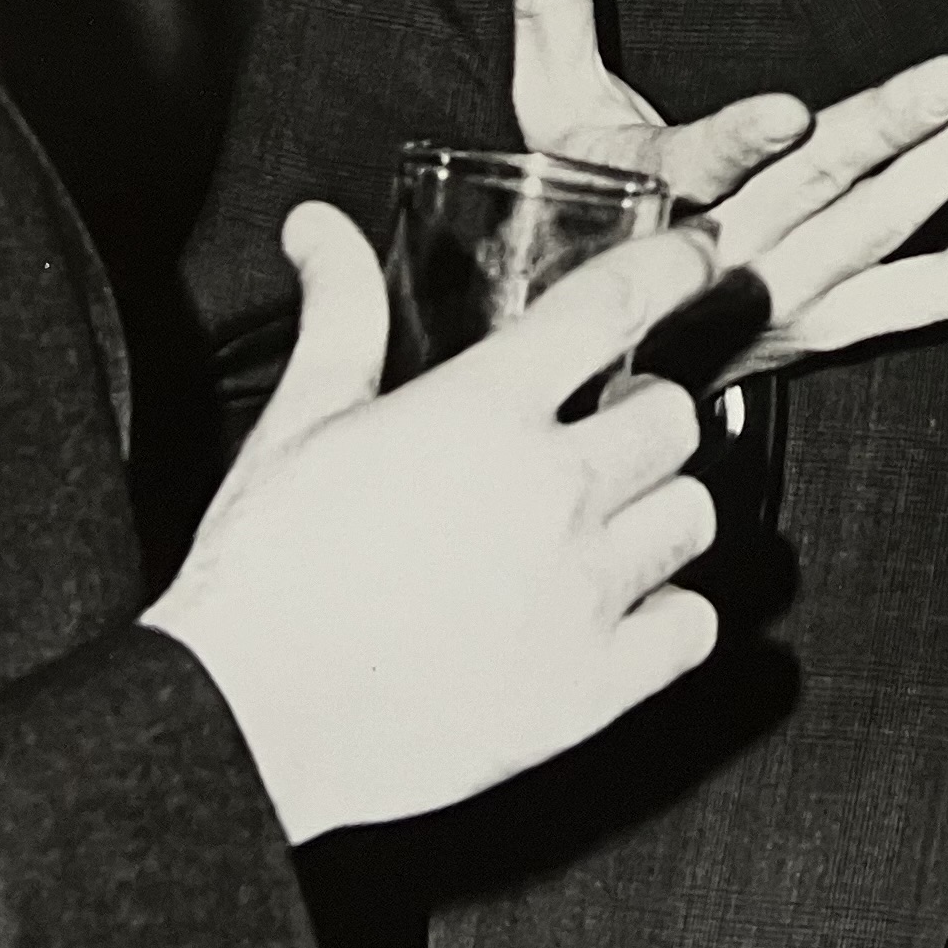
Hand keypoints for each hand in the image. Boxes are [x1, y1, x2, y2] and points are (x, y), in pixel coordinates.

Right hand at [147, 204, 726, 841]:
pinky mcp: (593, 685)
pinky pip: (694, 627)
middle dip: (643, 416)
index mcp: (484, 412)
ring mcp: (581, 591)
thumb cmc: (267, 571)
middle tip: (604, 433)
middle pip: (673, 417)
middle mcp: (552, 491)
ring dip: (660, 511)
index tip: (701, 255)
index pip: (614, 304)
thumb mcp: (301, 418)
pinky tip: (622, 610)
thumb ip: (338, 310)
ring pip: (695, 516)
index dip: (675, 264)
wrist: (246, 720)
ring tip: (608, 524)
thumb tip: (321, 227)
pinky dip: (670, 615)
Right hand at [499, 0, 947, 380]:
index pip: (696, 172)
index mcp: (654, 200)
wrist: (612, 347)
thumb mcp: (547, 106)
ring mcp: (793, 301)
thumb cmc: (580, 211)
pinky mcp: (841, 326)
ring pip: (893, 241)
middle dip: (901, 131)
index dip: (741, 144)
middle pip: (825, 196)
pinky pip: (937, 296)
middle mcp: (730, 258)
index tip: (789, 114)